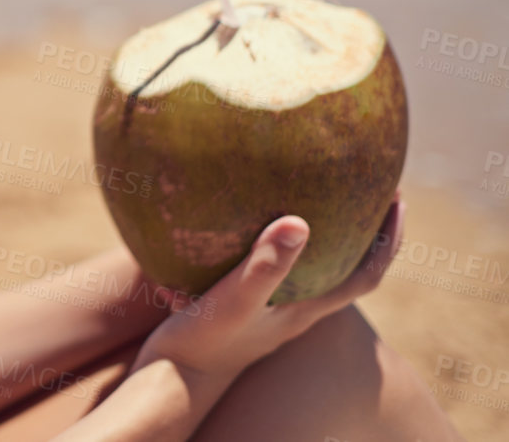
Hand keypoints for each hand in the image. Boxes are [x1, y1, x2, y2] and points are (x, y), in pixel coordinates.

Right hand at [129, 191, 404, 385]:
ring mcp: (270, 312)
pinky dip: (271, 246)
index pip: (366, 276)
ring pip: (308, 271)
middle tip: (362, 185)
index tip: (397, 197)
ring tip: (310, 194)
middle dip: (360, 230)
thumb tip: (301, 222)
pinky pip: (270, 270)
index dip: (387, 238)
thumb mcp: (232, 301)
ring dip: (318, 237)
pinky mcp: (243, 309)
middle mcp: (295, 311)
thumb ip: (265, 266)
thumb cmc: (201, 343)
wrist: (169, 380)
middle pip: (346, 270)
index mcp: (305, 309)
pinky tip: (241, 223)